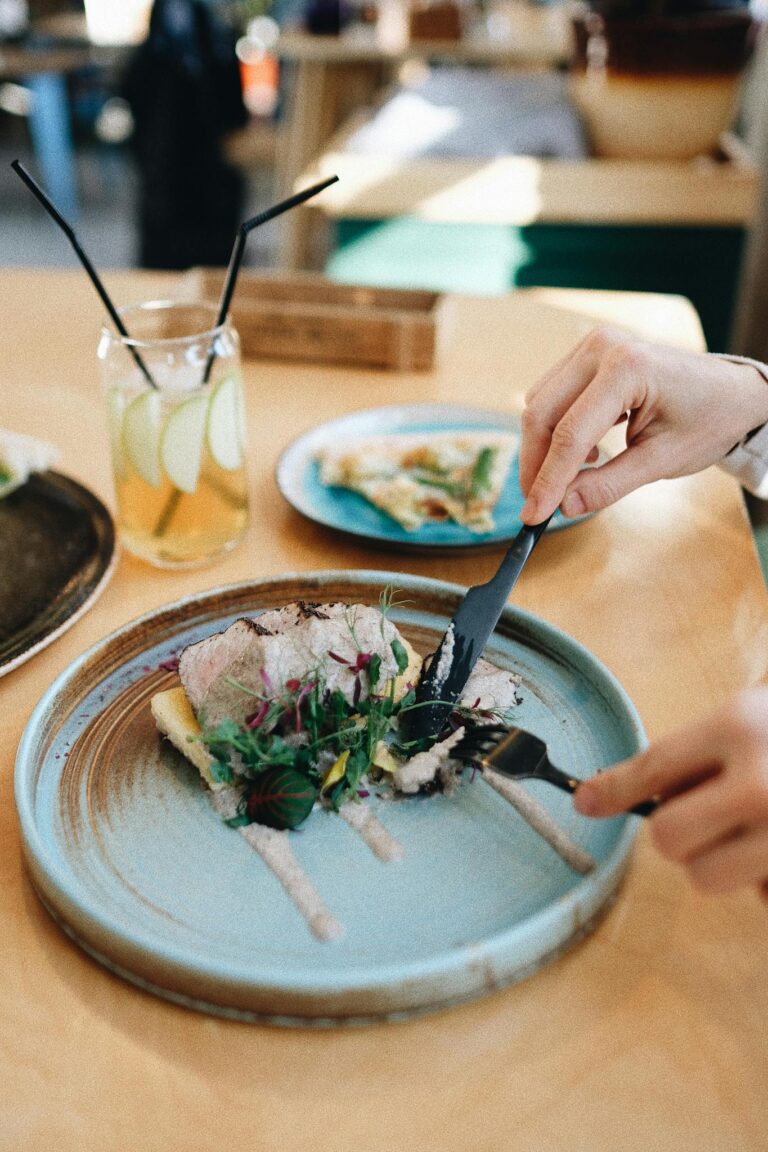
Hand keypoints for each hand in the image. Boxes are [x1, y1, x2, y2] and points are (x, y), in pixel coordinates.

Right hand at [519, 327, 767, 523]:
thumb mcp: (661, 462)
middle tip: (538, 504)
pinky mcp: (588, 353)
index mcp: (628, 369)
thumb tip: (563, 506)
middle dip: (536, 464)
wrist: (730, 392)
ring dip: (544, 446)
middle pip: (541, 413)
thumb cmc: (707, 421)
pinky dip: (555, 427)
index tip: (533, 515)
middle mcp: (603, 347)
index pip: (570, 433)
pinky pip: (551, 394)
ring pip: (540, 403)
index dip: (548, 479)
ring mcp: (593, 345)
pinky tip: (584, 449)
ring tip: (574, 475)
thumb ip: (608, 484)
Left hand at [574, 688, 767, 901]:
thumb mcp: (748, 718)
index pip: (653, 768)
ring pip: (705, 877)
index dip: (611, 790)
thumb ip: (695, 754)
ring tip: (753, 832)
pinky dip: (763, 879)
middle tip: (704, 816)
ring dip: (718, 862)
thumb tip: (610, 794)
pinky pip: (757, 894)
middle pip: (668, 838)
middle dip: (676, 833)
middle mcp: (762, 781)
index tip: (584, 803)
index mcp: (739, 728)